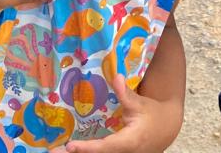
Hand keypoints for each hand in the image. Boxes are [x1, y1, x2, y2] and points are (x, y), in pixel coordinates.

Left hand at [67, 74, 182, 152]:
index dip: (87, 149)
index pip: (105, 148)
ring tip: (56, 151)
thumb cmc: (152, 115)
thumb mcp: (140, 104)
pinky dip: (88, 151)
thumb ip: (126, 94)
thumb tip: (116, 77)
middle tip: (54, 152)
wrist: (166, 129)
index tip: (70, 147)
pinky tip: (73, 149)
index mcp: (129, 142)